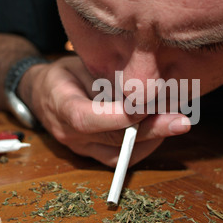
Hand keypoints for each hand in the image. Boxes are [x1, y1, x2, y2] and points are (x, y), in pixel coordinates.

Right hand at [18, 56, 190, 166]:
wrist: (42, 94)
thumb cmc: (65, 73)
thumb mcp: (83, 64)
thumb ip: (109, 77)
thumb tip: (147, 84)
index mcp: (60, 104)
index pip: (87, 119)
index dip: (121, 117)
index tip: (151, 107)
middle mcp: (69, 134)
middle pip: (110, 140)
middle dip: (150, 130)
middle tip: (180, 121)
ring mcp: (80, 148)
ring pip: (118, 157)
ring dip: (151, 142)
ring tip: (174, 123)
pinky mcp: (91, 153)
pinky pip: (119, 159)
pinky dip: (144, 147)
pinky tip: (160, 130)